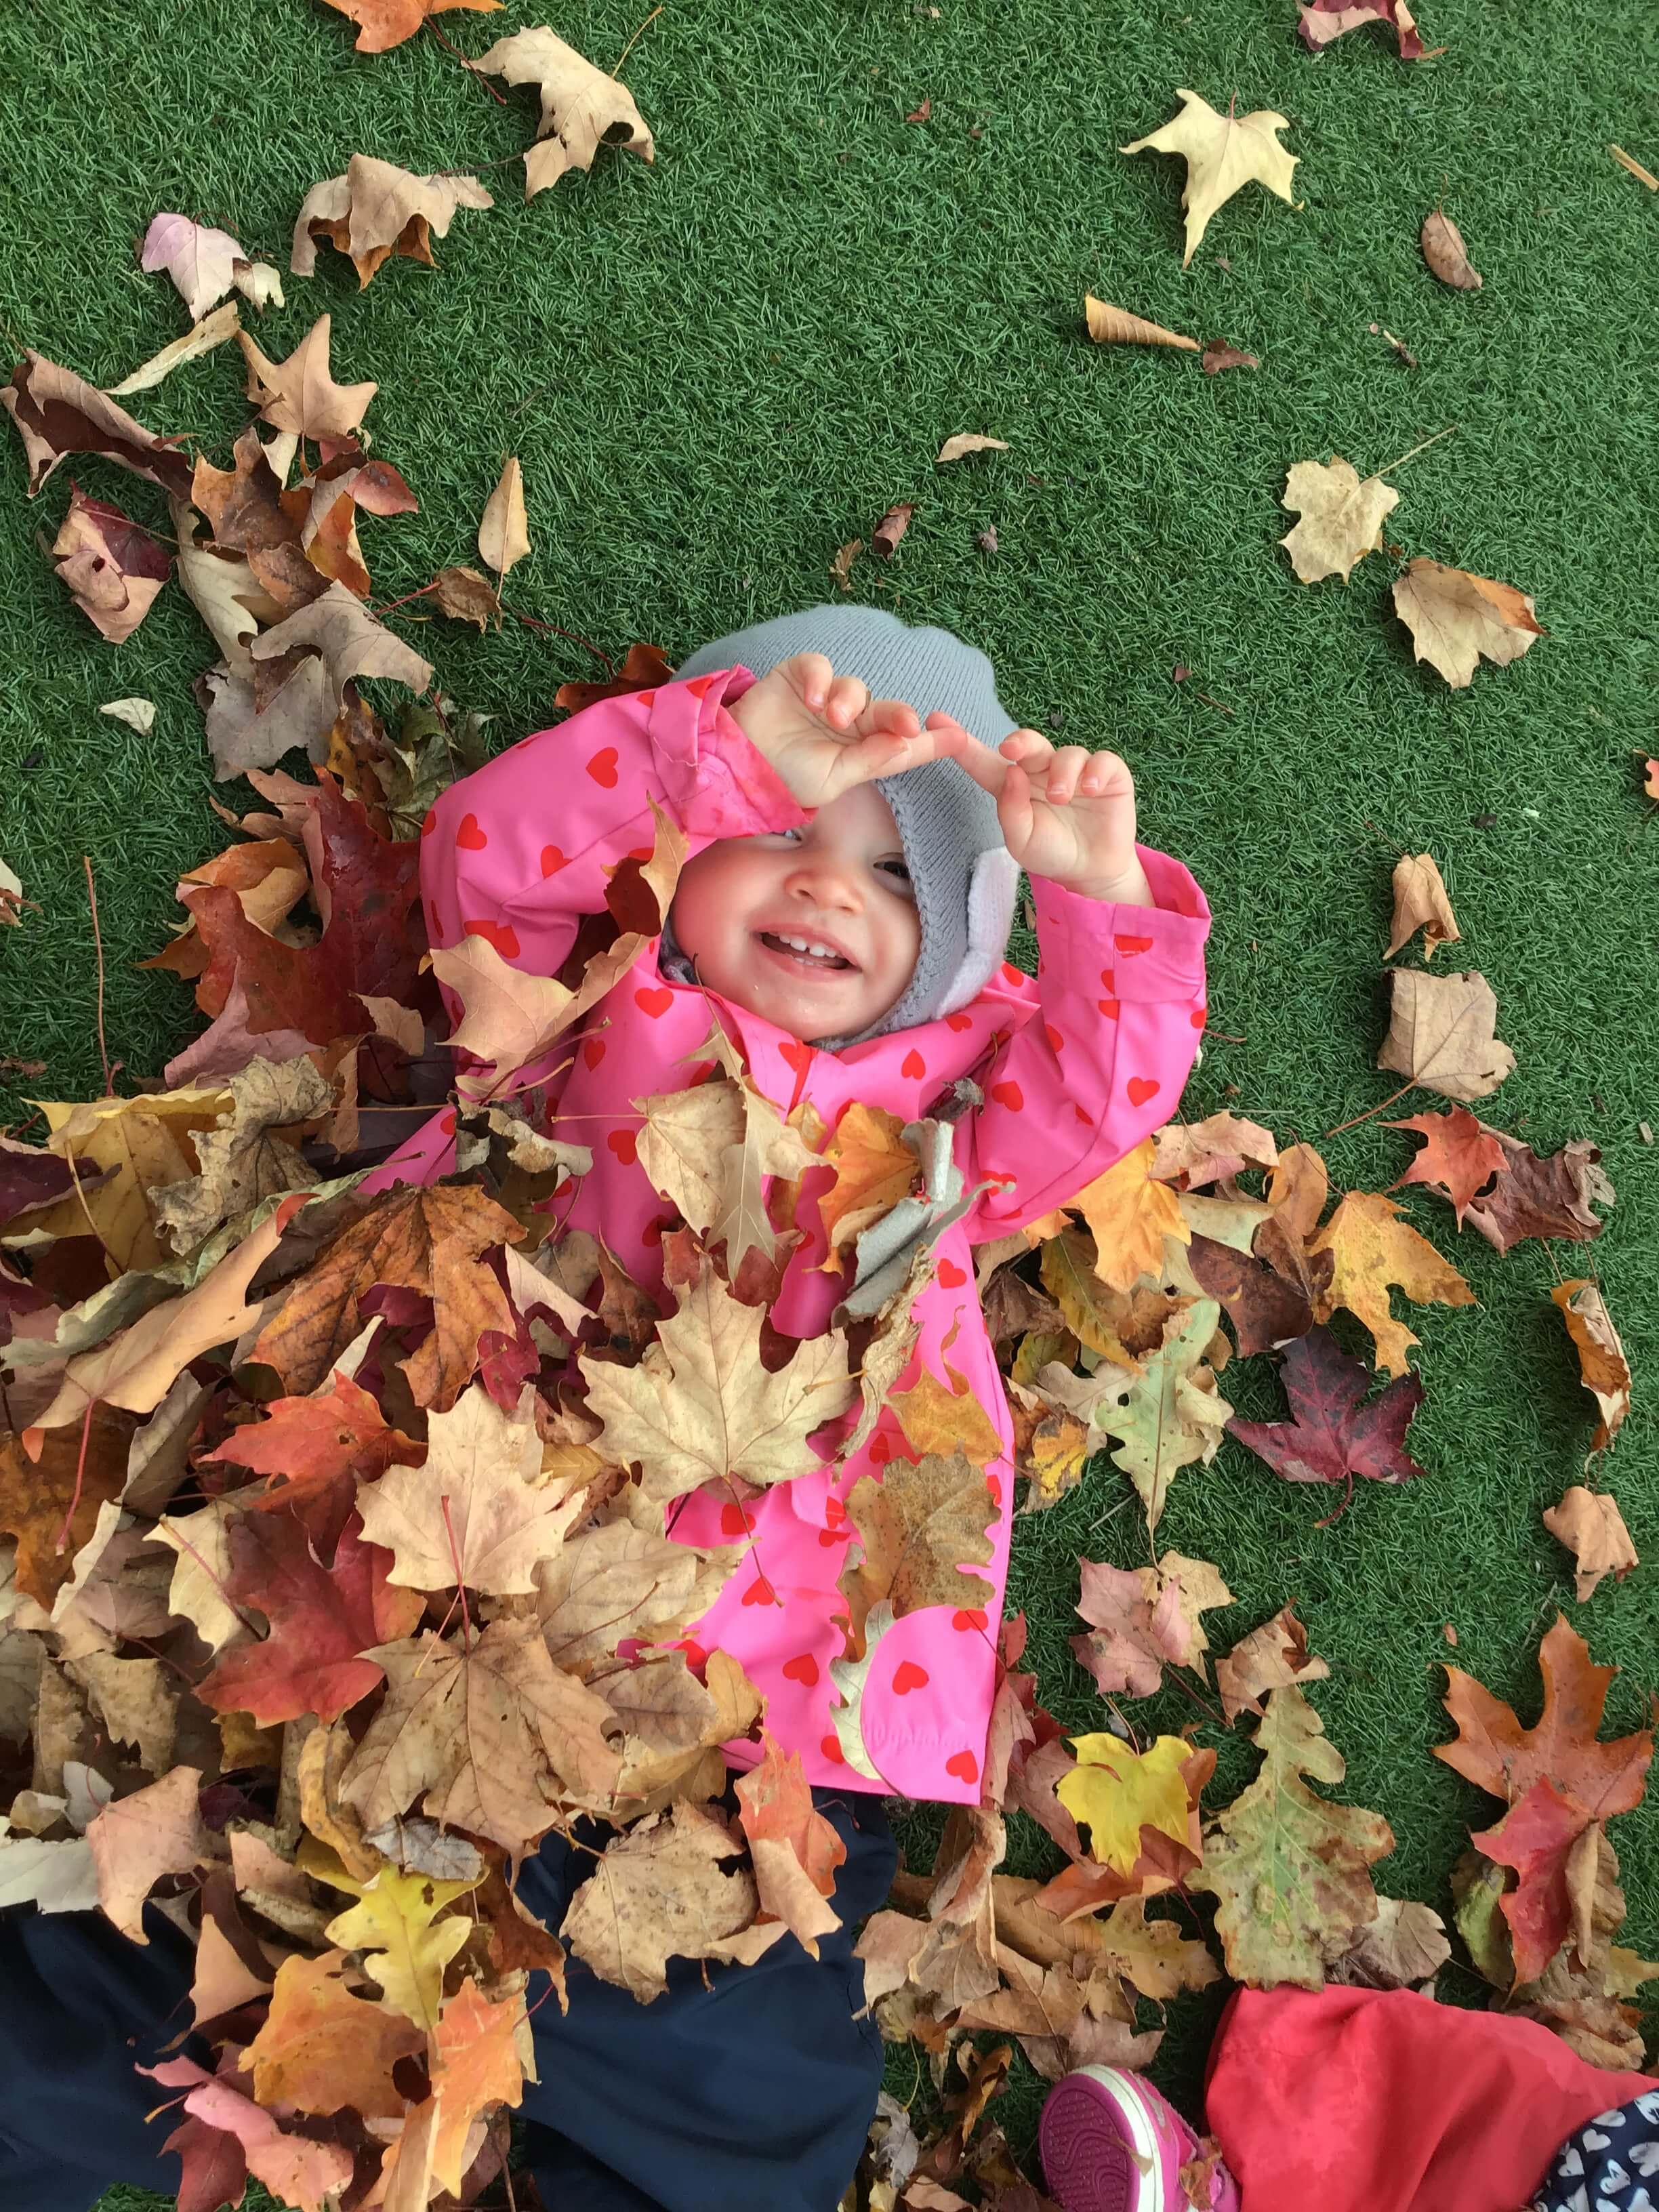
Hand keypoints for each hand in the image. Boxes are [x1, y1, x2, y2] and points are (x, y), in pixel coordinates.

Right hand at [725, 652, 949, 807]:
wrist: (738, 765)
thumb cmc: (785, 778)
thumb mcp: (832, 780)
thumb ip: (868, 761)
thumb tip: (904, 746)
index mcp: (862, 751)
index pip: (903, 744)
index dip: (931, 741)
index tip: (960, 738)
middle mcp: (849, 723)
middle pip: (884, 712)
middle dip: (897, 716)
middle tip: (905, 724)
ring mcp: (824, 698)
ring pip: (854, 687)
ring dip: (849, 699)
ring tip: (832, 716)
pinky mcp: (798, 676)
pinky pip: (819, 666)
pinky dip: (820, 677)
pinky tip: (813, 699)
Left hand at [926, 718, 1153, 905]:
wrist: (1090, 872)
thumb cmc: (1050, 853)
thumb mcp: (1022, 841)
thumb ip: (1011, 811)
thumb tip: (1012, 772)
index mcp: (1013, 785)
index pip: (985, 761)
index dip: (962, 742)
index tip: (935, 721)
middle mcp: (1042, 771)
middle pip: (1027, 744)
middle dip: (1019, 741)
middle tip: (1010, 751)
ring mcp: (1075, 770)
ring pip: (1066, 753)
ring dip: (1062, 772)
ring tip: (1061, 797)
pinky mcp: (1107, 775)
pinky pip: (1103, 760)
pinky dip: (1096, 771)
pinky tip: (1090, 789)